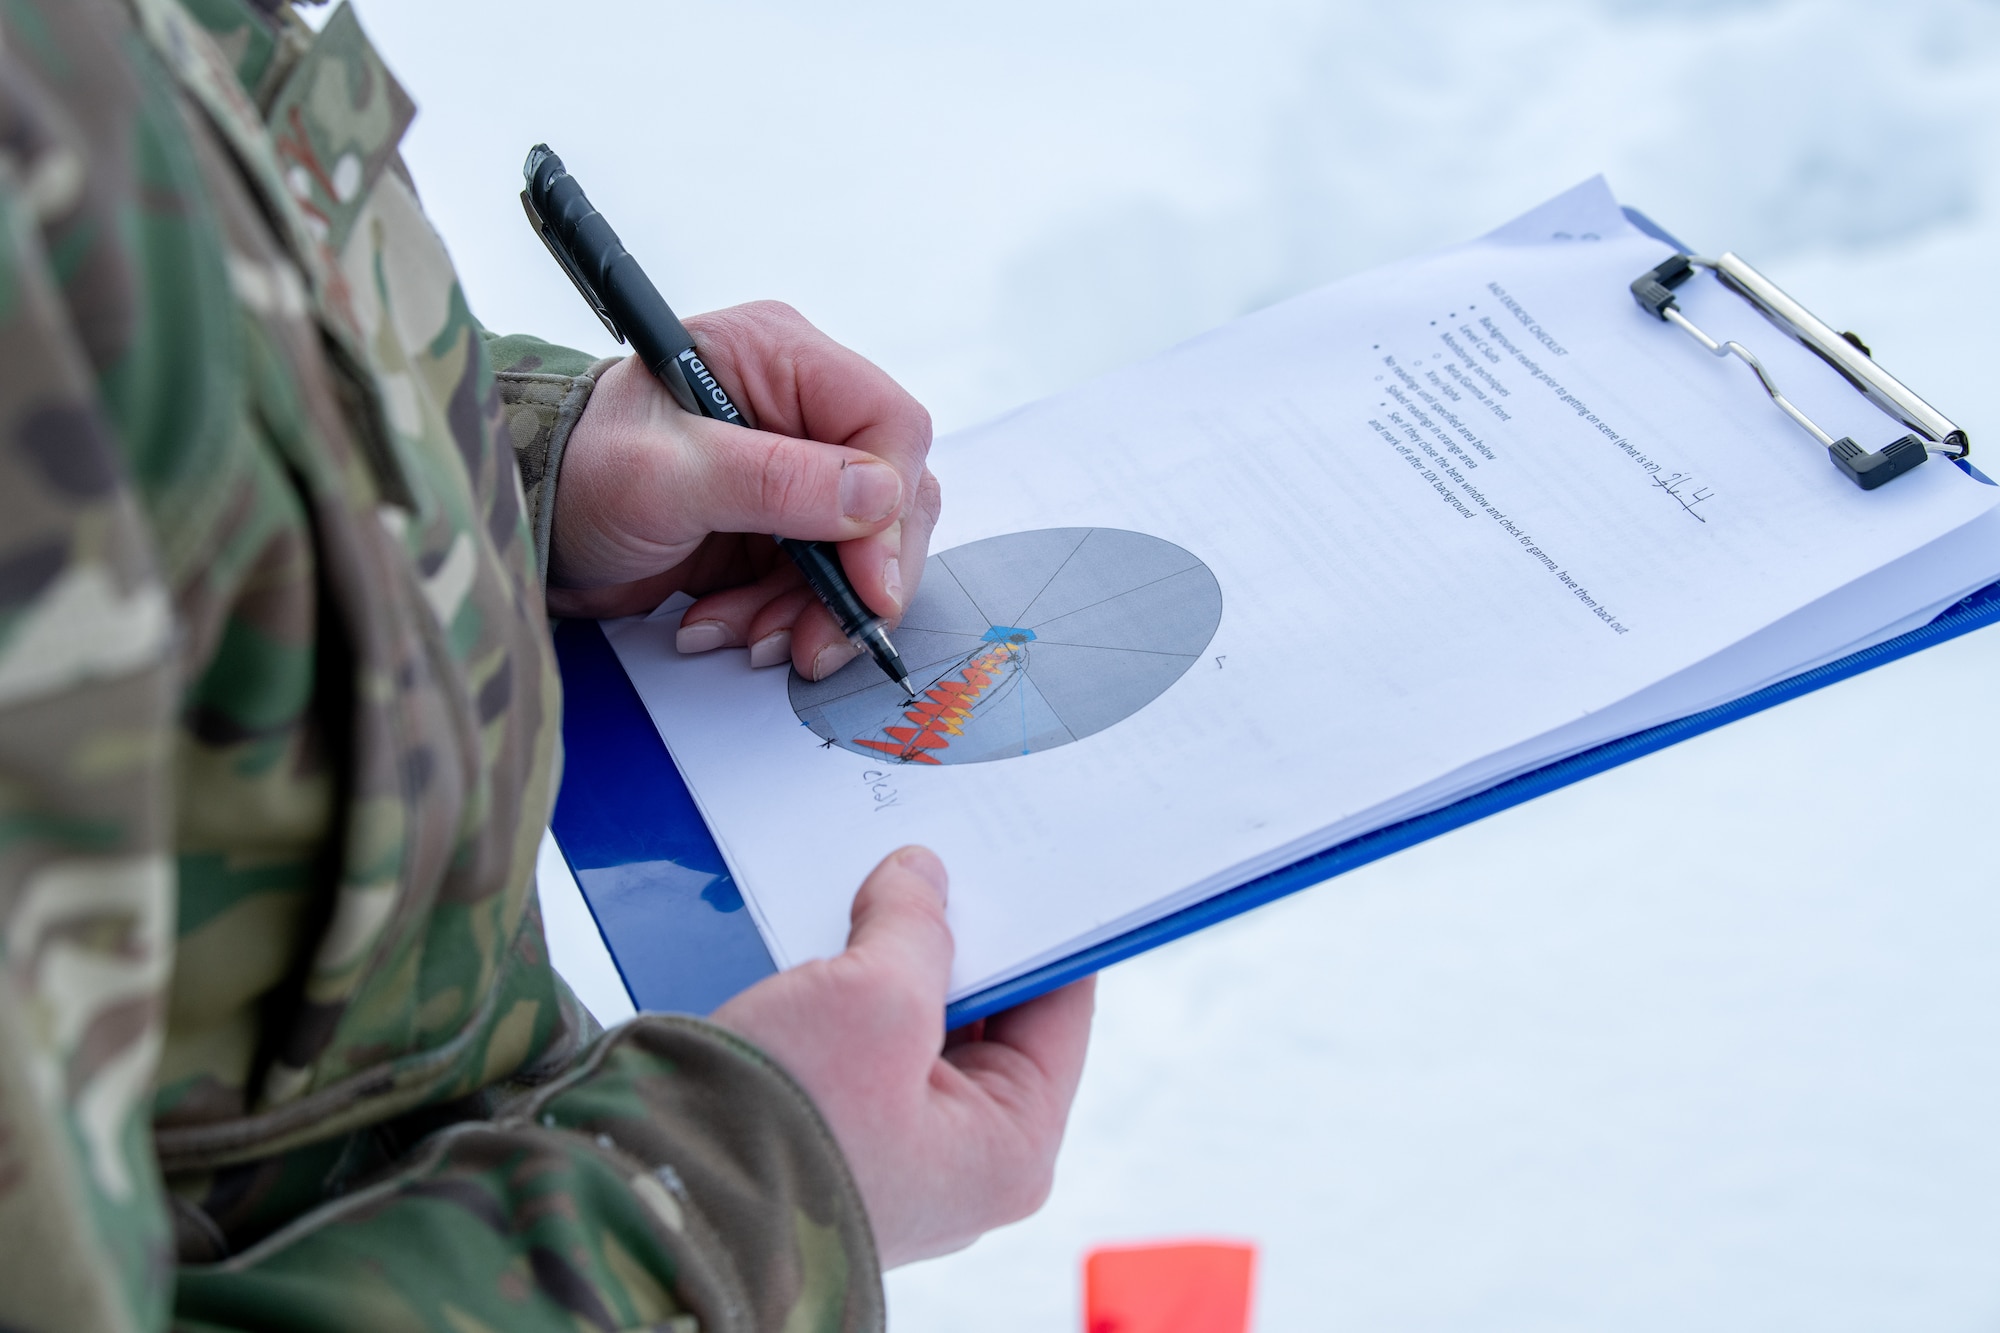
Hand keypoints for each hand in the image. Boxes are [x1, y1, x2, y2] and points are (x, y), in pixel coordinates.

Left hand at [546, 301, 942, 679]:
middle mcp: (799, 408)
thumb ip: (775, 481)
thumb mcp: (668, 474)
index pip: (889, 426)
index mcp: (781, 358)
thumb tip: (879, 497)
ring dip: (810, 610)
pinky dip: (779, 616)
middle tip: (818, 643)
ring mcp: (791, 470)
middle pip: (889, 498)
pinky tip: (723, 626)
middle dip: (855, 581)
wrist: (524, 517)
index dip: (890, 511)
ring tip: (746, 638)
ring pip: (858, 552)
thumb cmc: (577, 467)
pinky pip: (816, 581)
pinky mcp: (776, 525)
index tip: (868, 587)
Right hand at [712, 847, 1095, 1266]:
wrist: (657, 1206)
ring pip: (911, 1024)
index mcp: (1009, 1149)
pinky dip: (837, 994)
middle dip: (953, 941)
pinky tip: (814, 945)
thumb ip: (914, 926)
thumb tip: (920, 877)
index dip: (1043, 927)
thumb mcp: (873, 999)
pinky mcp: (823, 1135)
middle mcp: (958, 1161)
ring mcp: (889, 1152)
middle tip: (934, 867)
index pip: (1060, 1008)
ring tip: (868, 899)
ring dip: (885, 963)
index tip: (1026, 863)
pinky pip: (853, 1046)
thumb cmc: (778, 1135)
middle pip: (985, 1014)